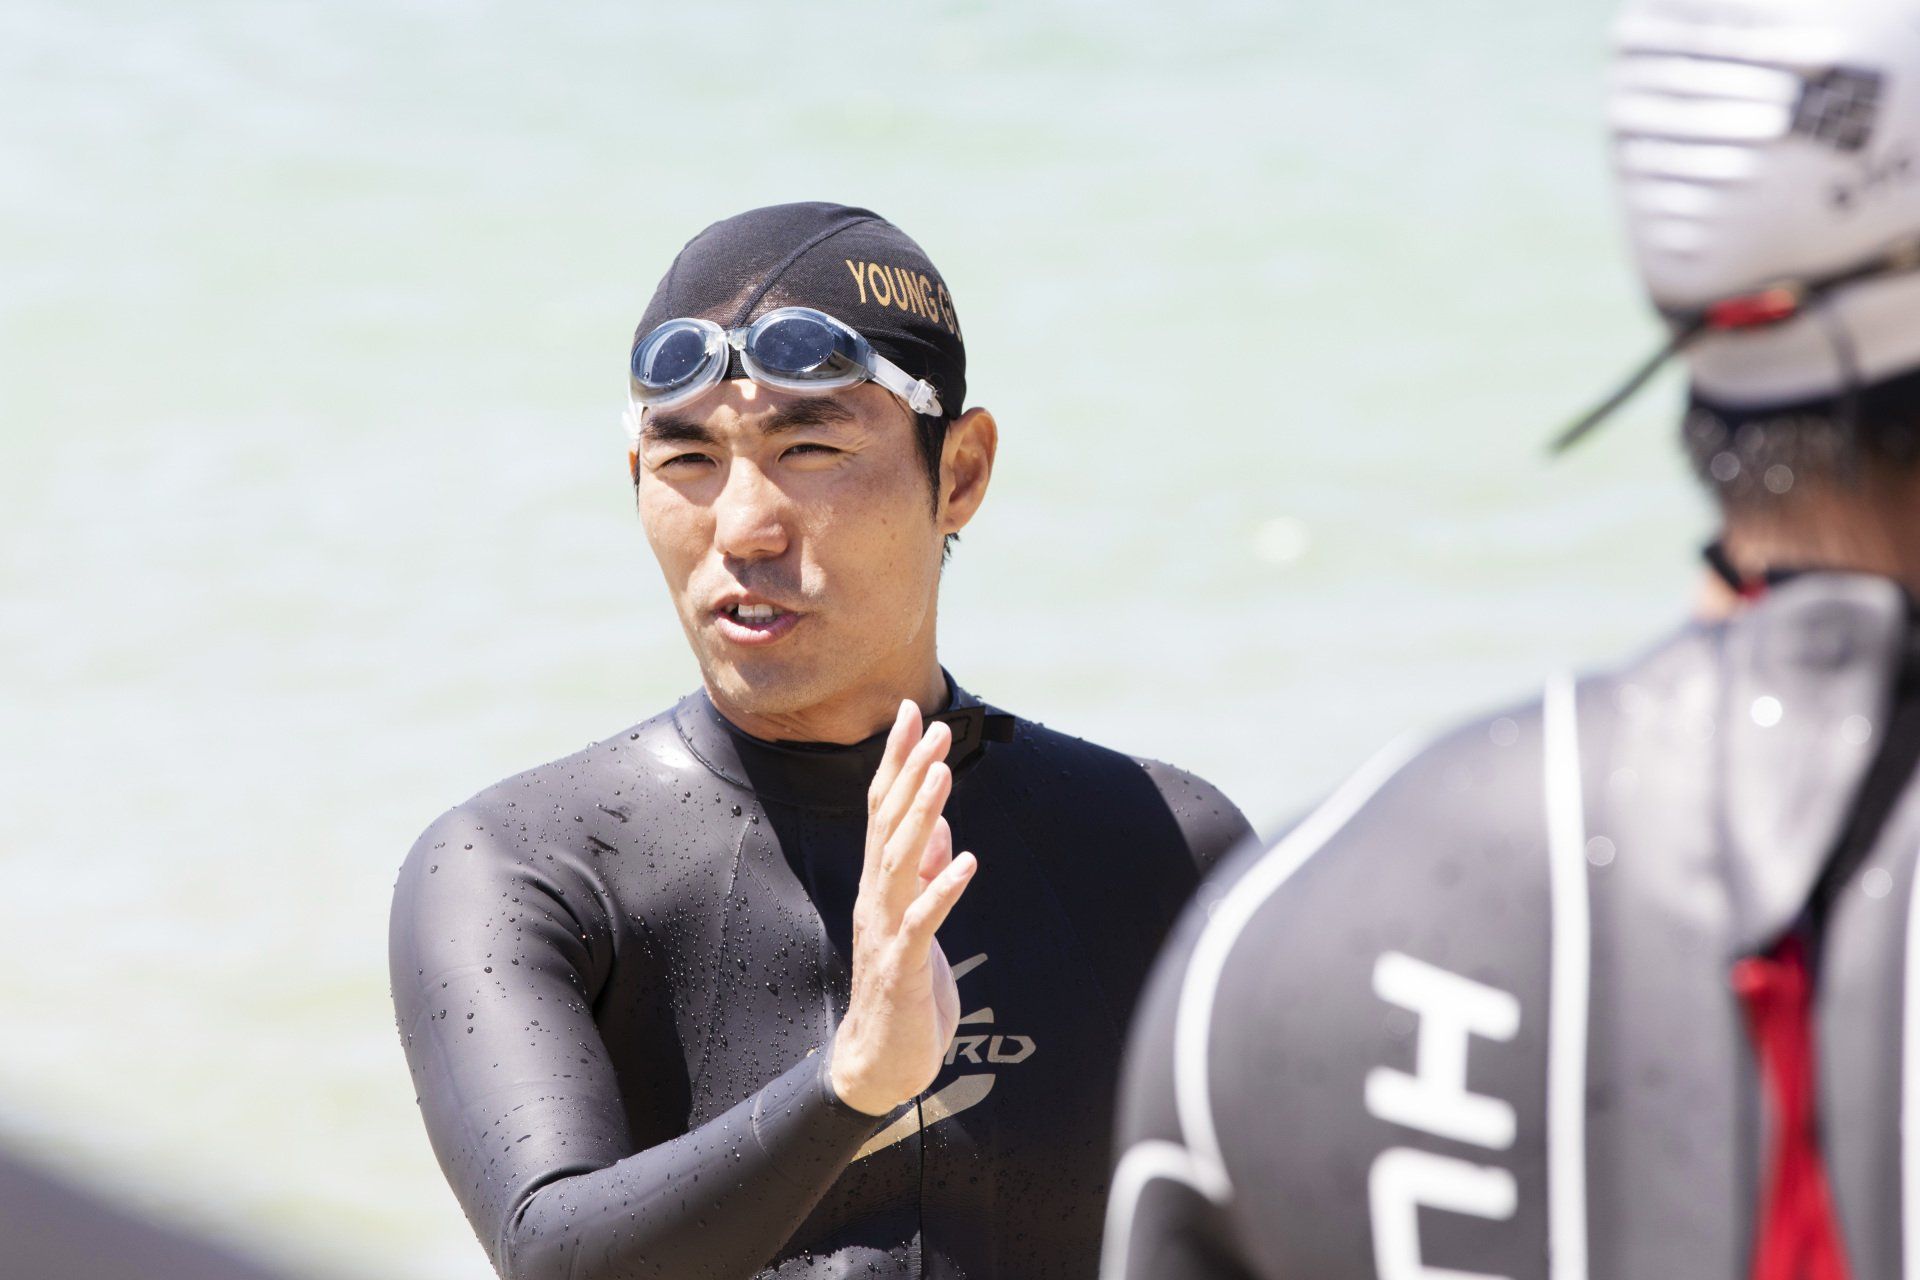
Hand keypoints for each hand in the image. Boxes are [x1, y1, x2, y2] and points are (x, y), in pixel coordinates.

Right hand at [829, 701, 979, 1116]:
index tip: (912, 714)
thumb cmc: (902, 992)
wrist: (879, 1064)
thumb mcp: (918, 923)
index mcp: (881, 885)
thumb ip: (924, 875)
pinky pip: (922, 922)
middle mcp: (877, 898)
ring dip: (921, 815)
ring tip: (943, 774)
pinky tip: (965, 861)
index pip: (884, 811)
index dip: (898, 762)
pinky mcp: (902, 966)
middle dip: (911, 773)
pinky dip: (942, 890)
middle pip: (888, 824)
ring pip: (899, 861)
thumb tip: (939, 829)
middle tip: (933, 725)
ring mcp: (885, 931)